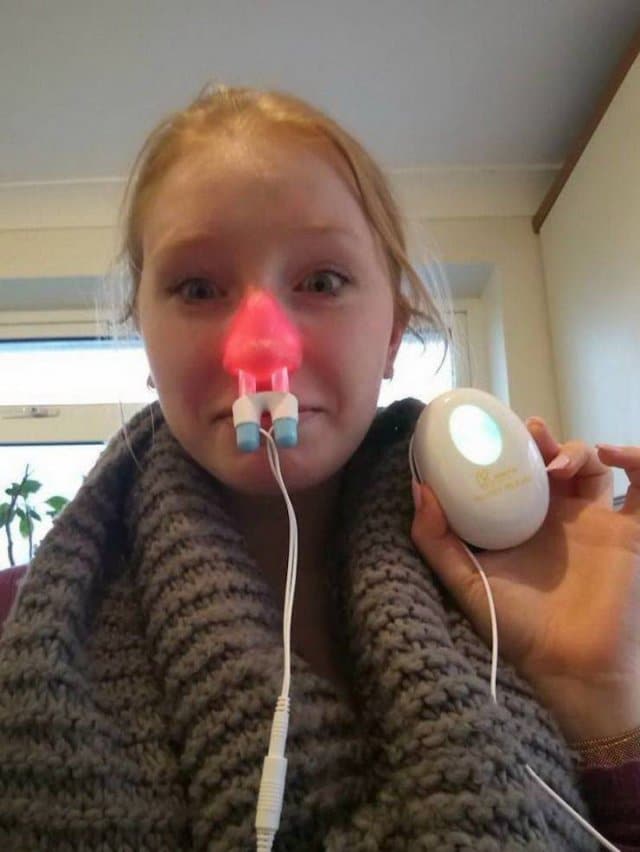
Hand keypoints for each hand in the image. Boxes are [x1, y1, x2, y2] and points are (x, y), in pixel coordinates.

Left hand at [410, 417, 639, 742]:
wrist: (568, 667)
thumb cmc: (516, 628)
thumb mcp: (465, 581)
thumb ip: (436, 541)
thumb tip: (418, 490)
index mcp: (520, 524)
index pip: (514, 473)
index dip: (506, 449)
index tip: (490, 432)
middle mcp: (557, 518)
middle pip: (553, 461)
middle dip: (542, 440)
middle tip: (528, 433)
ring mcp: (595, 523)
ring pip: (593, 466)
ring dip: (578, 449)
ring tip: (555, 461)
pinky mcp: (629, 534)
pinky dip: (637, 459)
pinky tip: (613, 454)